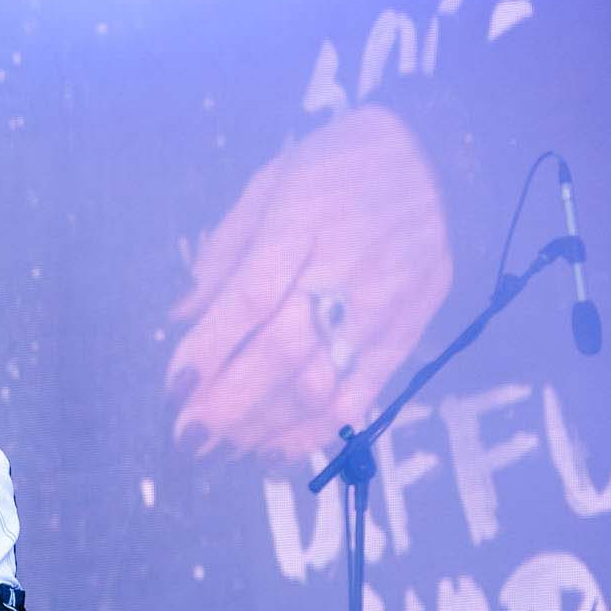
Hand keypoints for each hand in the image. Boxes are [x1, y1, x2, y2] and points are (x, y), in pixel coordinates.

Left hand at [166, 106, 452, 468]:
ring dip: (266, 425)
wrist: (436, 157)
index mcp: (305, 218)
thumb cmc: (335, 167)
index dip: (210, 347)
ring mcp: (386, 303)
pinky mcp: (410, 329)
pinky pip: (364, 393)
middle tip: (189, 440)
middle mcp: (349, 265)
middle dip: (230, 401)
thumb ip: (225, 252)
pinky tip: (274, 454)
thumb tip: (181, 316)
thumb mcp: (269, 185)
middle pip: (286, 348)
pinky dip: (316, 432)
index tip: (174, 387)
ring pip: (324, 380)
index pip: (253, 294)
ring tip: (223, 452)